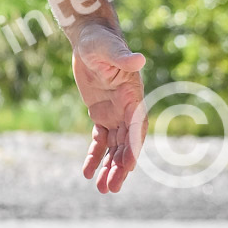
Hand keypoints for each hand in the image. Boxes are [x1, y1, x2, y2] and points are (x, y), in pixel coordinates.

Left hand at [72, 21, 146, 193]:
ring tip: (102, 189)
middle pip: (127, 144)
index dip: (134, 148)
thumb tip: (140, 59)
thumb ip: (123, 58)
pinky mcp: (100, 114)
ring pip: (114, 147)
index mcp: (133, 96)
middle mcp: (127, 108)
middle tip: (111, 189)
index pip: (136, 127)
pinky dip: (95, 156)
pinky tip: (88, 173)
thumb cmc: (100, 41)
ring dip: (109, 167)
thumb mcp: (108, 49)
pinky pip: (99, 140)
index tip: (129, 168)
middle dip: (120, 167)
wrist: (88, 38)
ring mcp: (114, 113)